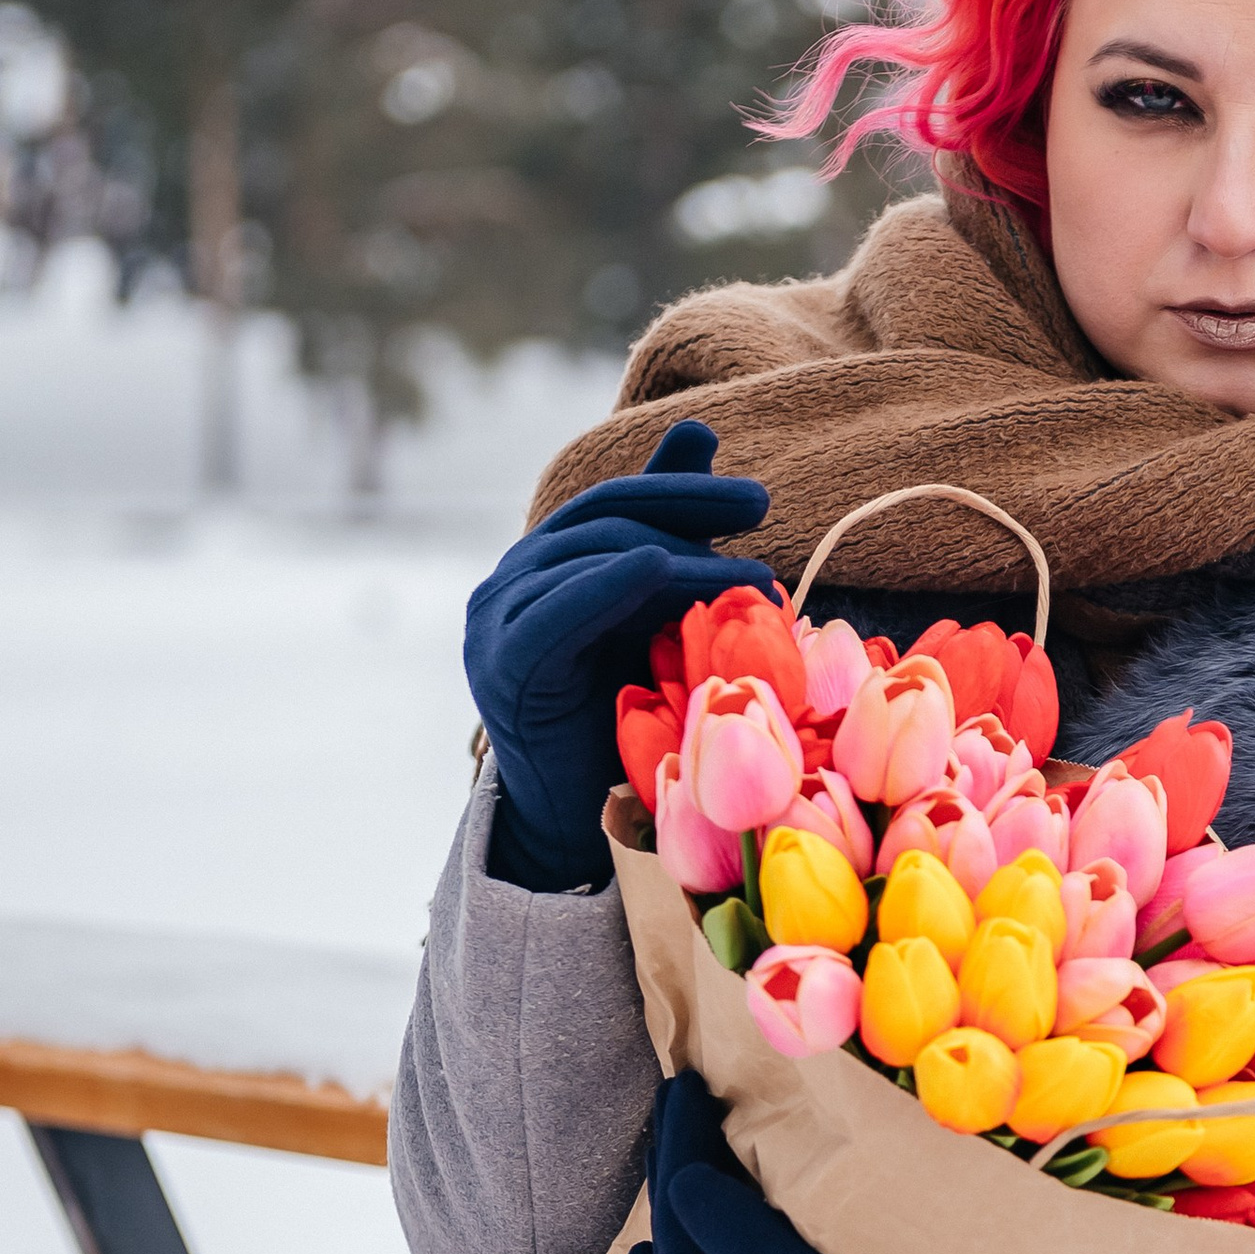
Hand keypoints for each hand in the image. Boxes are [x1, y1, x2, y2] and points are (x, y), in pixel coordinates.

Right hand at [464, 418, 777, 891]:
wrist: (573, 823)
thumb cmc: (622, 724)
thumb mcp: (654, 616)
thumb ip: (670, 531)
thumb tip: (699, 430)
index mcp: (544, 567)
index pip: (613, 504)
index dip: (681, 489)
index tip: (757, 499)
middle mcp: (509, 583)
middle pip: (601, 519)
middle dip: (686, 506)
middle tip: (760, 508)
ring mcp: (493, 621)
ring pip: (588, 556)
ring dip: (676, 553)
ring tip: (746, 573)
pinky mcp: (499, 665)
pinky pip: (559, 607)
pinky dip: (614, 580)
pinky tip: (665, 569)